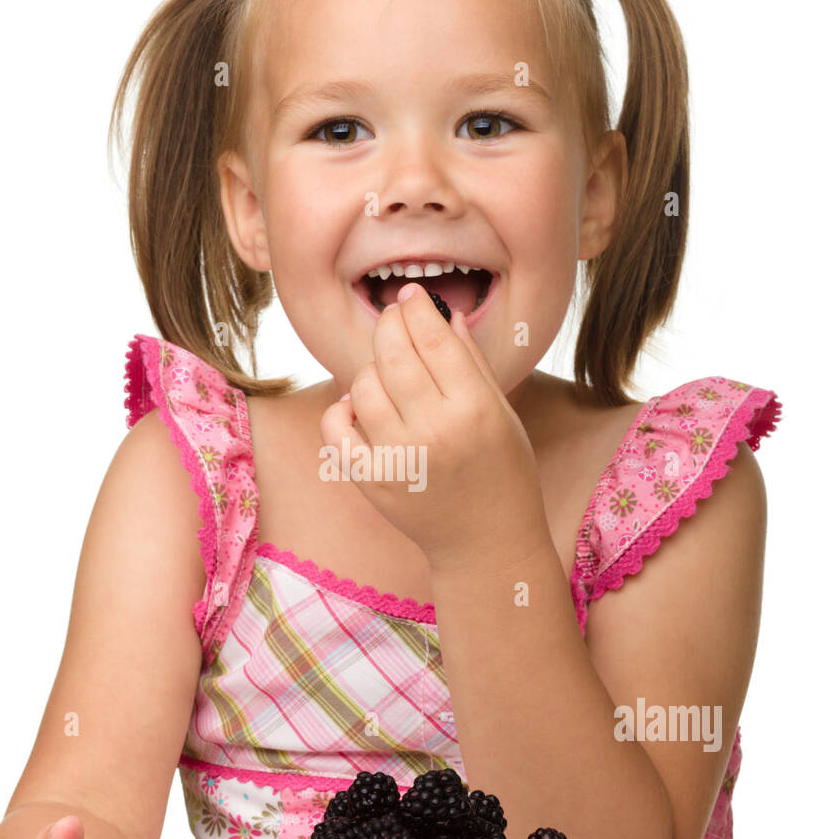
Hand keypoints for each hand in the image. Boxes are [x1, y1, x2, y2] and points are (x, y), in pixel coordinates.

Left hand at [320, 284, 549, 572]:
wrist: (487, 542)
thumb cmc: (503, 472)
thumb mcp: (501, 413)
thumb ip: (471, 362)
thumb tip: (444, 314)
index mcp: (474, 408)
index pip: (434, 338)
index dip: (417, 308)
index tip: (411, 295)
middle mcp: (435, 431)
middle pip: (393, 354)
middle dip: (389, 325)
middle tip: (394, 320)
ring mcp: (399, 458)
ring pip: (364, 385)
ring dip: (372, 369)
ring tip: (389, 374)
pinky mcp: (372, 481)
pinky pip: (335, 428)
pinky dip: (342, 409)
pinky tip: (359, 406)